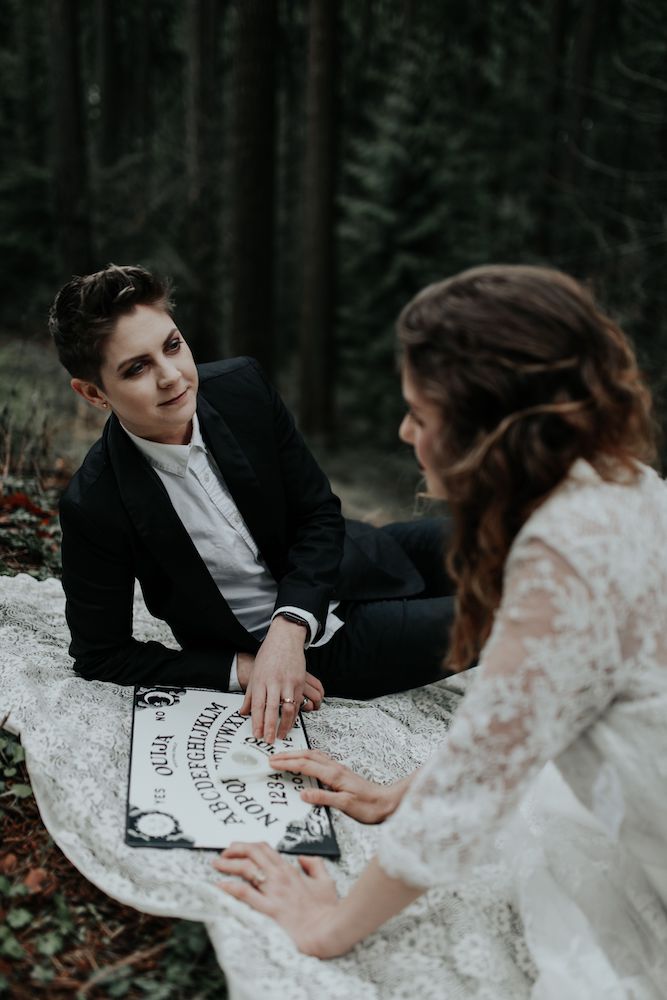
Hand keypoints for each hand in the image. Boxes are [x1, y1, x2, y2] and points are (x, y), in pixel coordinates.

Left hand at [213, 841, 343, 957]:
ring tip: (216, 864)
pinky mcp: (269, 909)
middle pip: (252, 853)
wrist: (329, 931)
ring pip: (246, 869)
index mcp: (290, 870)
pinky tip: (220, 885)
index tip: (237, 849)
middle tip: (223, 853)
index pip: (265, 849)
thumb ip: (314, 865)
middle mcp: (279, 877)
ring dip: (228, 864)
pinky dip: (230, 887)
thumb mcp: (326, 881)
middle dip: (234, 850)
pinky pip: (245, 894)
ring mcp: (273, 892)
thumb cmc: (327, 910)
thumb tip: (302, 858)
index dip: (248, 846)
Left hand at [240, 617, 322, 742]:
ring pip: (287, 708)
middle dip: (270, 727)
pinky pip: (298, 702)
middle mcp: (273, 682)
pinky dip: (294, 714)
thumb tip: (243, 713)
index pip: (257, 706)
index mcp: (260, 681)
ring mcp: (288, 682)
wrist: (284, 639)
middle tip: (269, 740)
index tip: (257, 735)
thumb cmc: (268, 656)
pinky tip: (291, 722)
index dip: (257, 722)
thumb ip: (249, 695)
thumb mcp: (255, 674)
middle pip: (271, 709)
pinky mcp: (299, 681)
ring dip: (285, 724)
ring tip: (281, 735)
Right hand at [269, 748, 401, 823]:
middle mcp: (335, 768)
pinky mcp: (342, 774)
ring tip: (284, 757)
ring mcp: (339, 769)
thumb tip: (303, 794)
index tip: (272, 763)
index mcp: (334, 774)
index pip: (305, 765)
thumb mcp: (345, 805)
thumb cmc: (369, 806)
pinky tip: (306, 762)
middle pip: (307, 756)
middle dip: (288, 755)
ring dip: (297, 754)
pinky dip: (308, 758)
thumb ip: (323, 798)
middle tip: (272, 757)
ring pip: (314, 756)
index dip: (287, 763)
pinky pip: (320, 760)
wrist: (387, 803)